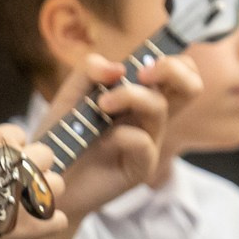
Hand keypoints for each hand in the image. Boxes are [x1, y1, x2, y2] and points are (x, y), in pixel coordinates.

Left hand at [33, 54, 199, 223]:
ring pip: (160, 107)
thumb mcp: (71, 94)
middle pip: (190, 87)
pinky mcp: (140, 167)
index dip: (173, 61)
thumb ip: (91, 70)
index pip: (179, 72)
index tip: (143, 64)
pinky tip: (102, 141)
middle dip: (172, 69)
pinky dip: (122, 135)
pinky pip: (144, 142)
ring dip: (130, 96)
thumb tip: (118, 68)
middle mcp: (149, 118)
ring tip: (100, 106)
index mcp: (140, 96)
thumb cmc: (64, 136)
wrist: (48, 178)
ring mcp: (148, 142)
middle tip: (142, 74)